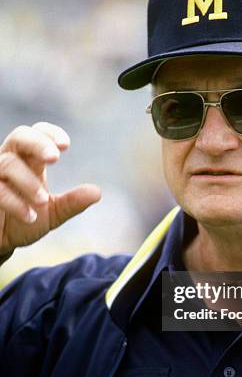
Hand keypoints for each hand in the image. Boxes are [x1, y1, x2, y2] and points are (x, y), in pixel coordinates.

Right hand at [0, 122, 101, 255]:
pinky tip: (30, 216)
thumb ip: (72, 203)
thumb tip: (97, 192)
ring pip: (7, 164)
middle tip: (54, 157)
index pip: (38, 133)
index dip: (50, 134)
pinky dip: (15, 202)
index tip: (66, 146)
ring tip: (42, 201)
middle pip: (20, 137)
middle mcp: (11, 161)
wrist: (2, 242)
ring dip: (28, 181)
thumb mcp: (53, 213)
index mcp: (30, 161)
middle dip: (38, 143)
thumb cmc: (25, 220)